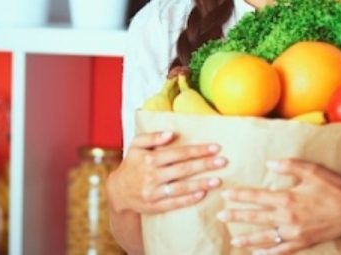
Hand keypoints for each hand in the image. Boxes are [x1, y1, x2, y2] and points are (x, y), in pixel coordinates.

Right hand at [107, 130, 226, 214]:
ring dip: (200, 183)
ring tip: (217, 180)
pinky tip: (202, 195)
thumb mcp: (136, 145)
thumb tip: (171, 133)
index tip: (215, 147)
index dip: (198, 150)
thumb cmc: (131, 163)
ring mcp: (153, 192)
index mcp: (149, 159)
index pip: (179, 153)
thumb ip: (152, 137)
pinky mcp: (154, 206)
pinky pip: (174, 203)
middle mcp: (152, 175)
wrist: (117, 191)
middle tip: (222, 161)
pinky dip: (188, 199)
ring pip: (181, 187)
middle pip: (183, 169)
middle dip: (204, 165)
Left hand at [216, 159, 340, 253]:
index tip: (226, 195)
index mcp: (287, 198)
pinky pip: (281, 250)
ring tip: (233, 239)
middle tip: (221, 216)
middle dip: (237, 216)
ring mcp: (294, 233)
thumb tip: (269, 163)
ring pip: (265, 237)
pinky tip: (257, 253)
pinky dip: (268, 253)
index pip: (257, 197)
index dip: (240, 196)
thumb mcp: (312, 170)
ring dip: (247, 238)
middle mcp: (287, 217)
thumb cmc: (333, 188)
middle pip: (256, 218)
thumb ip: (288, 166)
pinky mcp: (303, 243)